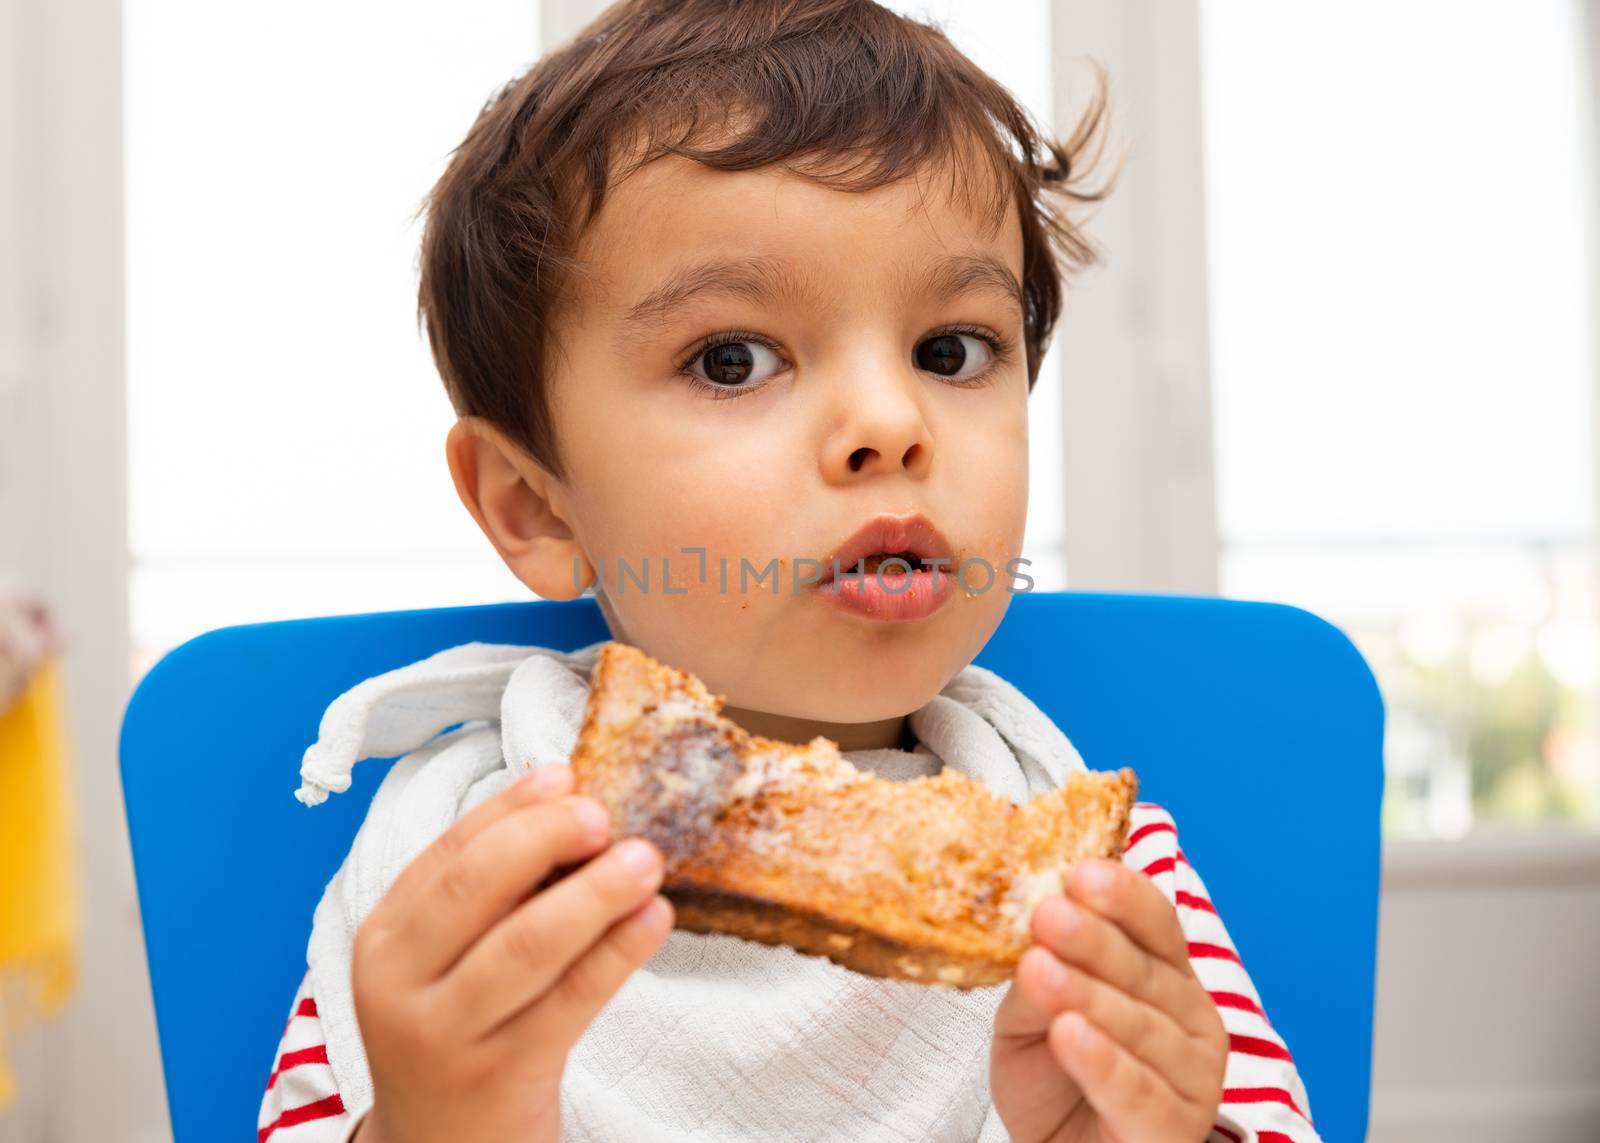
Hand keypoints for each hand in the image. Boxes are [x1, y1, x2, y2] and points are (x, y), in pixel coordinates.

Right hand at [348, 764, 672, 1142]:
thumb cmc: (458, 1030)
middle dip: (546, 839)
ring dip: (595, 893)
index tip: (566, 774)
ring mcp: (450, 1034)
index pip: (446, 855)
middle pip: (477, 890)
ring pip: (527, 946)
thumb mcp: (445, 962)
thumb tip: (569, 805)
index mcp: (385, 939)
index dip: (509, 809)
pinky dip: (618, 952)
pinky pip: (572, 1001)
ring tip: (647, 860)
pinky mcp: (505, 1076)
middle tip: (606, 815)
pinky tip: (655, 920)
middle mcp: (402, 984)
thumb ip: (490, 894)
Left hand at [989, 858, 1228, 1142]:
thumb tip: (1026, 931)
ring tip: (1040, 970)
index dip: (1122, 896)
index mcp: (1163, 973)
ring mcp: (1193, 1076)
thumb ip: (1035, 974)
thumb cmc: (1053, 1077)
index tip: (1079, 872)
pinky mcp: (1175, 1129)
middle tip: (1047, 913)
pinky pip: (1138, 1090)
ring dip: (1089, 995)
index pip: (1153, 922)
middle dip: (1093, 939)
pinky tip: (1070, 1034)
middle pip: (1144, 969)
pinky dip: (1103, 1061)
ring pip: (1140, 1027)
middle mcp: (1191, 1017)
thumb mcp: (1029, 1016)